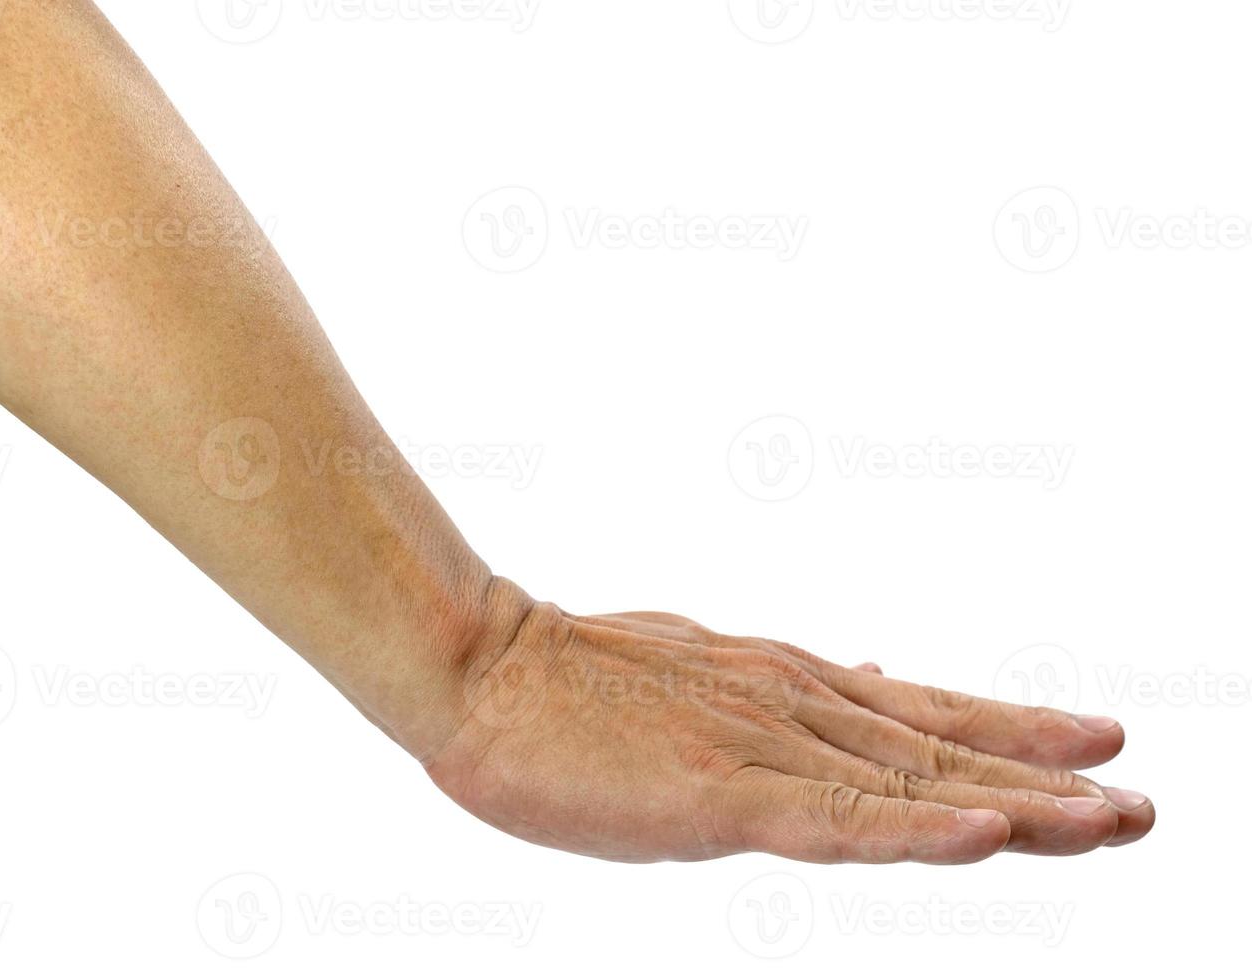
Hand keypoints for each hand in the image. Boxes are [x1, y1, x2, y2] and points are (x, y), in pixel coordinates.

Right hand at [426, 581, 1153, 863]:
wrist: (484, 666)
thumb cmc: (577, 682)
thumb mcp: (704, 674)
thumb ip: (787, 692)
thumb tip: (872, 675)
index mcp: (789, 687)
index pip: (925, 717)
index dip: (1017, 736)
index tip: (1100, 749)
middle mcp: (794, 707)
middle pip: (941, 755)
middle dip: (1049, 782)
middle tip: (1142, 807)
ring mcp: (760, 748)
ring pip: (909, 788)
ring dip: (1017, 806)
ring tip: (1112, 820)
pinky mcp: (716, 794)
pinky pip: (833, 821)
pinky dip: (915, 832)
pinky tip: (985, 837)